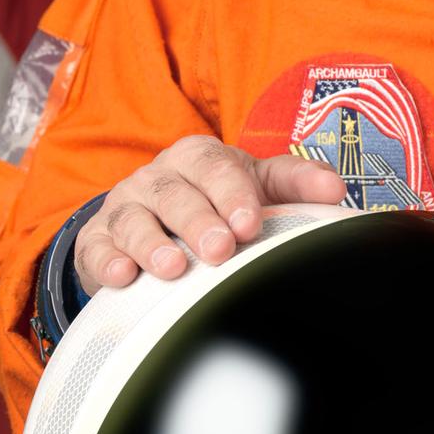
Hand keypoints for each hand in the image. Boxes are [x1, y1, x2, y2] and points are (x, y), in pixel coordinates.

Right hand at [72, 136, 345, 292]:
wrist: (156, 218)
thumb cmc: (218, 200)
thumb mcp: (257, 183)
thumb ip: (296, 181)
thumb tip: (336, 190)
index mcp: (199, 156)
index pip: (216, 168)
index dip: (233, 194)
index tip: (251, 223)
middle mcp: (158, 176)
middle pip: (176, 193)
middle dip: (198, 221)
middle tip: (219, 249)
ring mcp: (124, 206)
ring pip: (133, 219)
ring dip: (151, 243)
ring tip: (173, 268)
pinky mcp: (97, 239)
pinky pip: (97, 247)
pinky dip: (107, 261)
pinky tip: (121, 277)